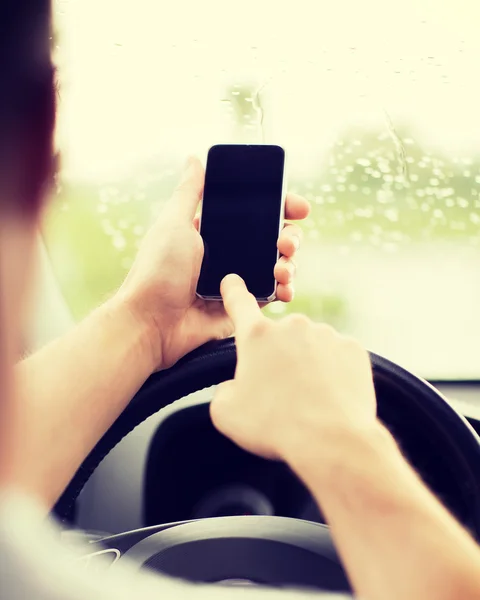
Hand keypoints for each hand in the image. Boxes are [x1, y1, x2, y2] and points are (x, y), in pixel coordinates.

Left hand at [117, 156, 309, 369]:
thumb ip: (188, 193)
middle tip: (286, 241)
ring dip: (290, 262)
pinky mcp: (242, 305)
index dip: (280, 207)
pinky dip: (285, 289)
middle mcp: (228, 253)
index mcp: (213, 231)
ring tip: (283, 267)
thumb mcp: (172, 223)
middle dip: (290, 235)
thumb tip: (194, 158)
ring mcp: (237, 280)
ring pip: (278, 265)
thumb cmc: (157, 271)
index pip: (255, 212)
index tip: (297, 206)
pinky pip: (272, 294)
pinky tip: (285, 288)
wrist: (152, 323)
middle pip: (272, 237)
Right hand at [210, 274, 377, 461]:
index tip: (232, 280)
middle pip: (279, 337)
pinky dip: (331, 371)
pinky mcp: (352, 349)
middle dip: (277, 357)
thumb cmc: (274, 426)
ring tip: (307, 399)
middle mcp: (292, 326)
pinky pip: (336, 356)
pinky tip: (328, 395)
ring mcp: (326, 335)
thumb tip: (234, 385)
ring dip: (306, 364)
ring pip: (310, 346)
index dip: (233, 291)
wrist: (332, 441)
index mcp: (257, 336)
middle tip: (280, 391)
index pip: (239, 303)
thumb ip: (223, 389)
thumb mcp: (226, 412)